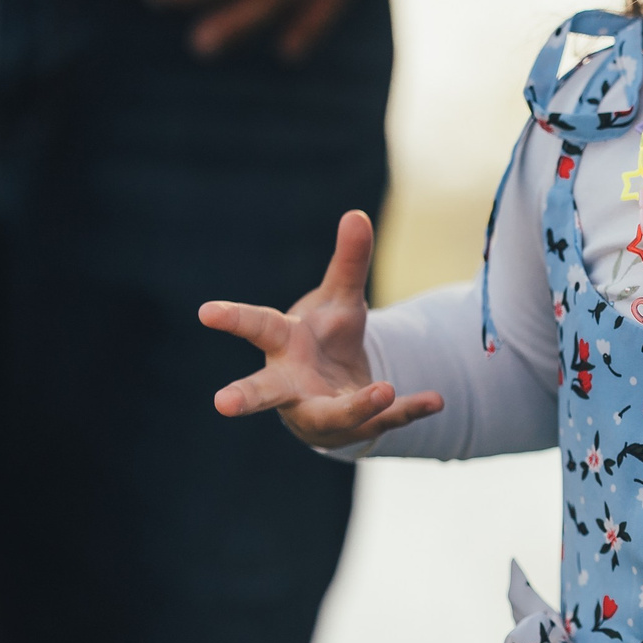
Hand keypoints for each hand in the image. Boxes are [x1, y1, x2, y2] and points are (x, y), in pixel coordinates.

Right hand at [200, 210, 444, 447]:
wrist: (336, 394)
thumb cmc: (324, 341)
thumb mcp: (340, 300)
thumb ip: (349, 263)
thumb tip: (356, 214)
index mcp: (283, 345)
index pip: (256, 327)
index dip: (232, 318)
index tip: (206, 312)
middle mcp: (292, 383)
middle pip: (265, 391)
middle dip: (246, 396)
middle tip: (223, 402)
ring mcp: (321, 410)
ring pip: (333, 415)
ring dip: (357, 406)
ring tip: (384, 389)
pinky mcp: (357, 427)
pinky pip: (386, 421)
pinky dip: (410, 410)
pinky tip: (435, 399)